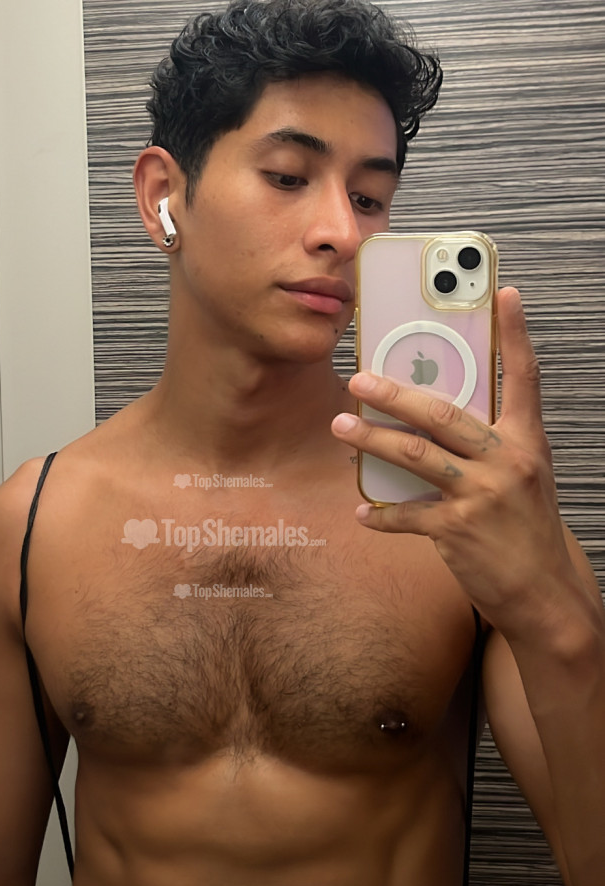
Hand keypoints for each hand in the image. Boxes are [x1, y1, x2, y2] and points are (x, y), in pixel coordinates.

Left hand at [331, 287, 573, 634]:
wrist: (543, 592)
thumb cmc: (525, 529)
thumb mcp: (522, 477)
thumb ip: (488, 444)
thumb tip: (434, 417)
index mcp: (525, 442)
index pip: (524, 378)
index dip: (515, 334)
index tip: (504, 293)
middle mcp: (507, 462)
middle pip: (446, 414)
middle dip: (398, 393)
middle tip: (360, 379)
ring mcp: (483, 496)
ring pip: (417, 456)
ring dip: (374, 440)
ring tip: (342, 426)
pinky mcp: (459, 530)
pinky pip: (408, 515)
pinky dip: (381, 514)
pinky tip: (363, 512)